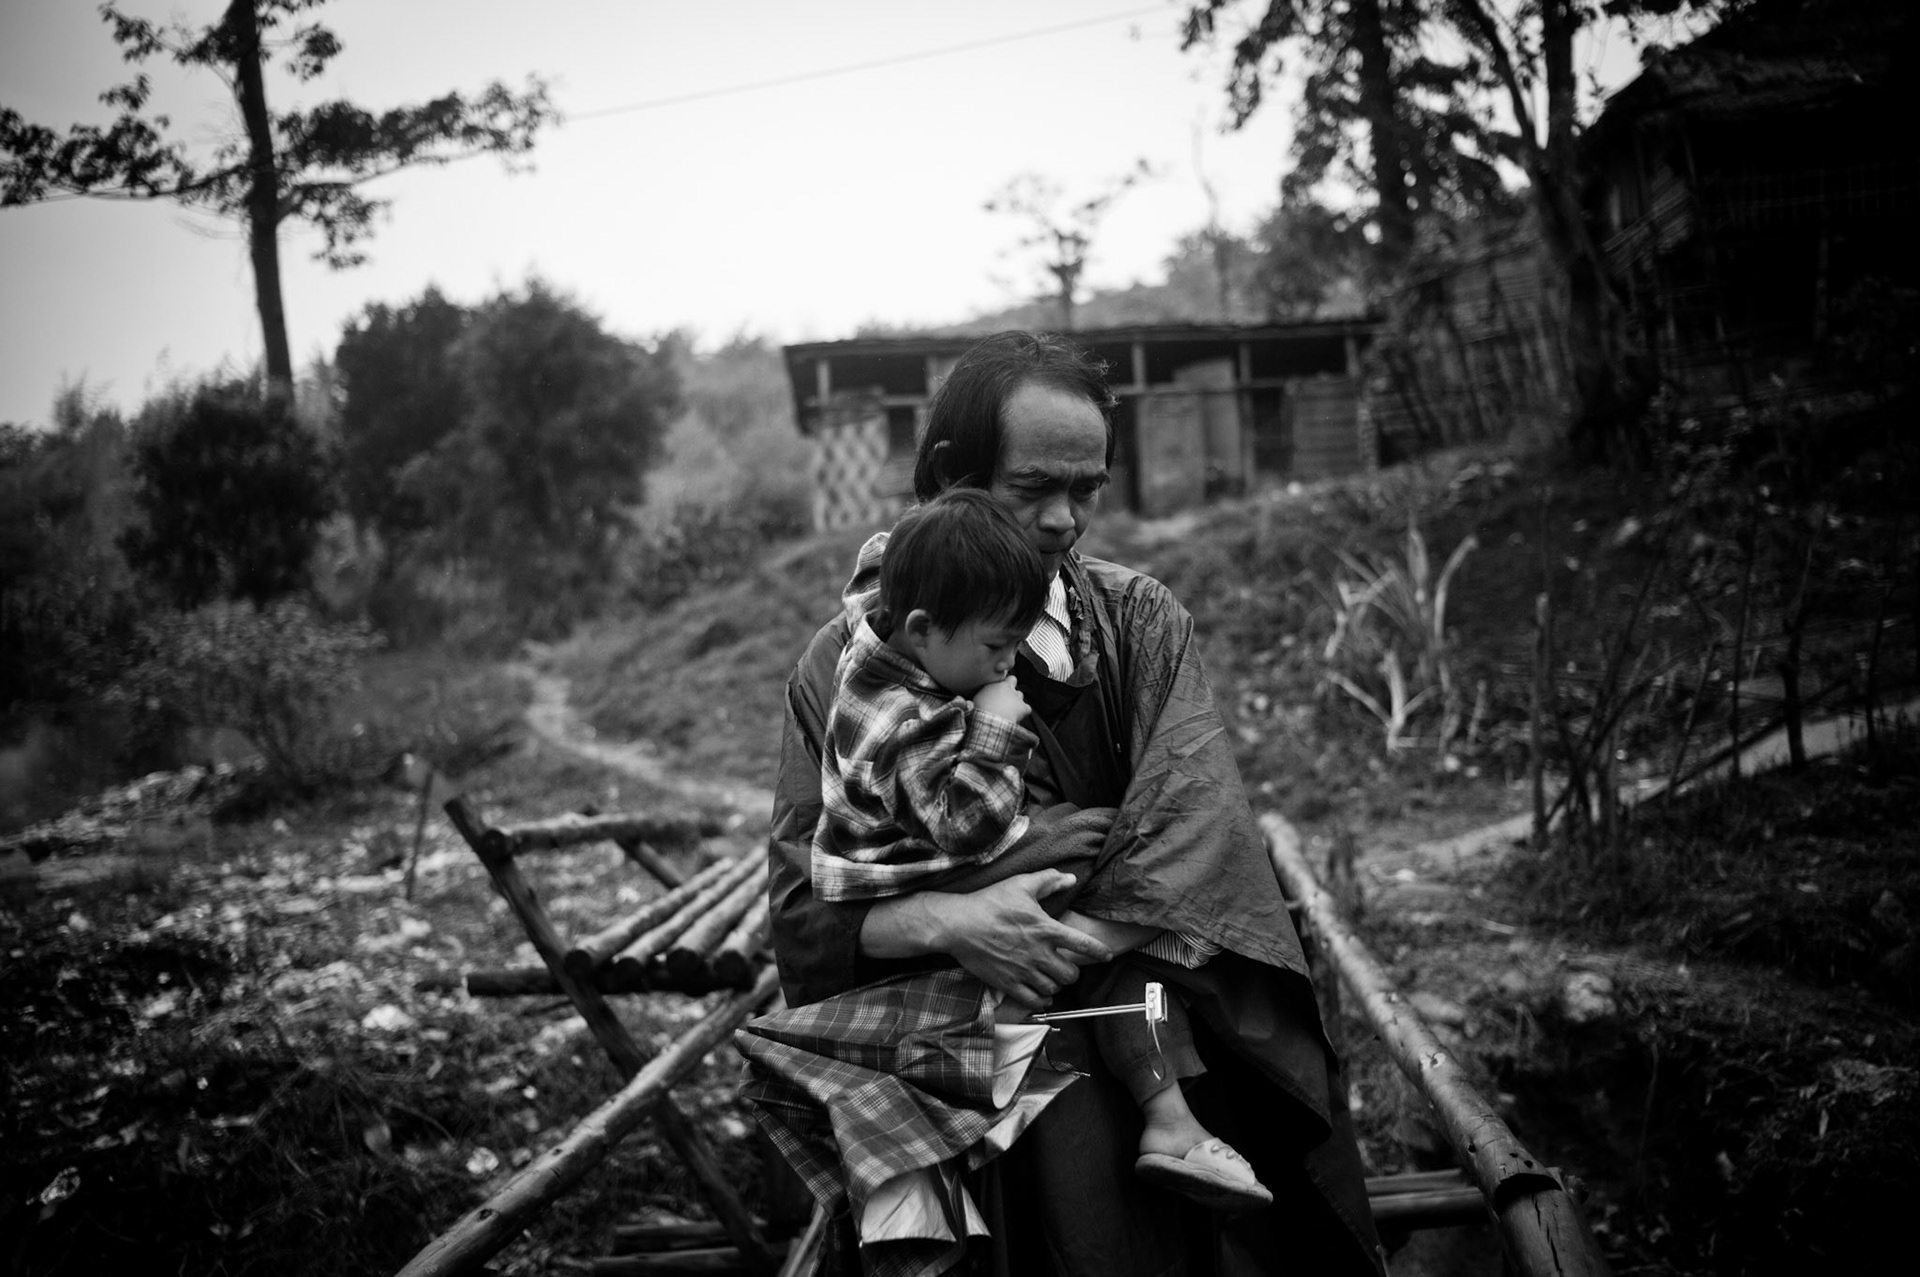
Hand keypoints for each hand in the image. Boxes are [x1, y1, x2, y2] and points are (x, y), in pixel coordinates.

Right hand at [929, 870, 1111, 1009]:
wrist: (959, 924)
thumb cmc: (990, 902)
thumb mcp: (1021, 884)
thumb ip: (1049, 881)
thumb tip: (1070, 879)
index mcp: (1046, 929)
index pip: (1084, 945)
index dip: (1100, 952)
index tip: (1106, 955)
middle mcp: (1039, 953)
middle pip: (1071, 974)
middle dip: (1071, 971)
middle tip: (1065, 965)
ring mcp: (1024, 971)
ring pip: (1053, 989)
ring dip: (1055, 984)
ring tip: (1050, 977)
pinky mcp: (1008, 984)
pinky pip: (1034, 1001)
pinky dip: (1041, 1000)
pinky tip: (1039, 993)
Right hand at [972, 675, 1028, 723]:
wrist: (990, 720)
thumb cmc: (980, 710)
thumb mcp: (977, 698)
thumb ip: (983, 693)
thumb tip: (981, 696)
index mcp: (996, 684)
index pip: (1002, 676)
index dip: (1002, 681)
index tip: (999, 688)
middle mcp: (1008, 687)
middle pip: (1013, 680)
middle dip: (1011, 686)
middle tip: (1005, 696)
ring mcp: (1017, 697)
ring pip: (1020, 695)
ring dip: (1016, 700)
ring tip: (1009, 709)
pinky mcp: (1023, 707)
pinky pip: (1027, 708)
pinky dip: (1023, 712)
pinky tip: (1018, 717)